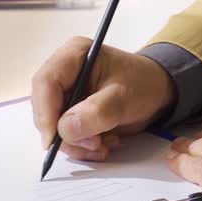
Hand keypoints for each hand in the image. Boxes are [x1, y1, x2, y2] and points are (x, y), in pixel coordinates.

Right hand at [31, 38, 176, 161]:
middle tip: (93, 144)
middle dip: (66, 133)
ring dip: (76, 143)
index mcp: (74, 55)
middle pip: (46, 106)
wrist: (157, 93)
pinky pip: (65, 134)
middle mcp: (64, 72)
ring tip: (103, 144)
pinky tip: (103, 143)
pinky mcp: (71, 110)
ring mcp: (66, 92)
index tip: (53, 139)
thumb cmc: (143, 85)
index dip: (45, 112)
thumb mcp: (123, 98)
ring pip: (53, 125)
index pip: (46, 81)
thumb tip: (65, 129)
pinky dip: (82, 145)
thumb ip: (95, 113)